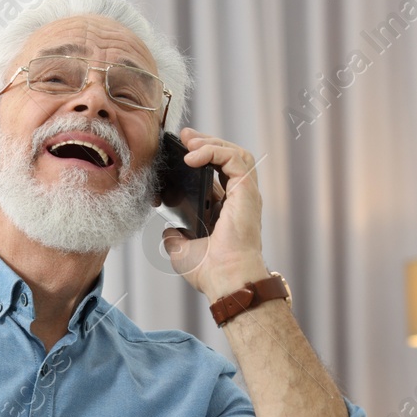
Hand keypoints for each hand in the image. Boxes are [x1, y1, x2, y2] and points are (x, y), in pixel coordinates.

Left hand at [160, 127, 269, 298]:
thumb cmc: (210, 271)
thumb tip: (168, 229)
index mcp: (226, 210)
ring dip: (212, 143)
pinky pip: (235, 159)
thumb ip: (175, 236)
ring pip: (236, 153)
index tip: (180, 149)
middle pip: (228, 157)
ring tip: (189, 142)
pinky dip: (214, 152)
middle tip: (184, 136)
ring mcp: (245, 194)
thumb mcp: (181, 250)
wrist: (225, 280)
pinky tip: (193, 156)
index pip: (217, 173)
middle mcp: (238, 199)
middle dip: (206, 142)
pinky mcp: (247, 192)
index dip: (202, 157)